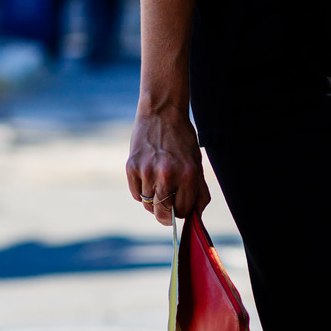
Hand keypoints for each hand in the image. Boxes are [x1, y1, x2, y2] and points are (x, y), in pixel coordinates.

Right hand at [126, 105, 209, 225]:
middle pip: (163, 213)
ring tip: (158, 185)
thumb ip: (198, 191)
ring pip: (148, 204)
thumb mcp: (196, 163)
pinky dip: (141, 192)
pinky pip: (136, 194)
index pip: (183, 211)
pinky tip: (148, 177)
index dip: (182, 212)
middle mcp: (167, 174)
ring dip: (153, 201)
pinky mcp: (131, 167)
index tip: (180, 209)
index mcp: (188, 174)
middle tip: (167, 212)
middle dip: (166, 216)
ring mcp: (147, 171)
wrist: (162, 113)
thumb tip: (195, 217)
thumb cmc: (182, 140)